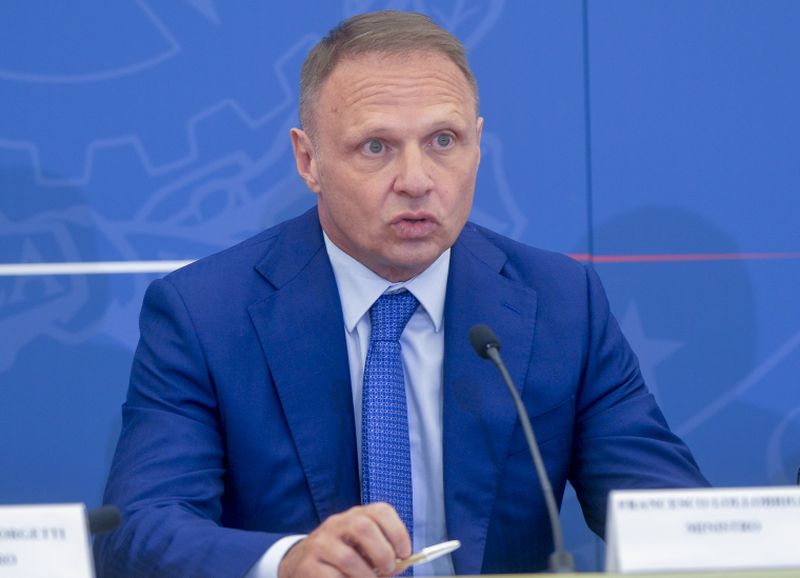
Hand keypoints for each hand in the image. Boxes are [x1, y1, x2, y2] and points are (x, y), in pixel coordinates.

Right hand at [278, 502, 411, 577]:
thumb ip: (383, 554)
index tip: (405, 553)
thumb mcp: (362, 549)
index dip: (397, 531)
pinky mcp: (308, 564)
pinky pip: (332, 576)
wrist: (300, 562)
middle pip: (363, 527)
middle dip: (382, 552)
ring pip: (347, 557)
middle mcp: (337, 524)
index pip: (380, 511)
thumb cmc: (340, 556)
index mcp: (356, 516)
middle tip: (388, 570)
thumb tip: (402, 564)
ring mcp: (320, 543)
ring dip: (365, 576)